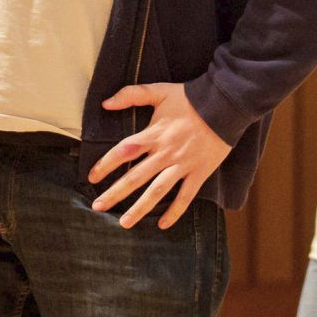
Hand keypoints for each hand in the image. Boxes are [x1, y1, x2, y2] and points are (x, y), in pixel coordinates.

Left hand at [90, 83, 231, 228]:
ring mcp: (182, 164)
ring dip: (140, 208)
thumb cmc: (190, 98)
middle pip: (135, 177)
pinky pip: (185, 196)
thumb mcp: (159, 91)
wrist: (225, 104)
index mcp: (153, 134)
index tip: (91, 178)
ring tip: (124, 223)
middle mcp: (165, 153)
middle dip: (115, 193)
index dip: (106, 165)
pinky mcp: (199, 172)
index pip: (123, 151)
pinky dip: (175, 211)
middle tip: (97, 207)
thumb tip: (105, 103)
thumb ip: (131, 94)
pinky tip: (162, 224)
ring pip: (157, 191)